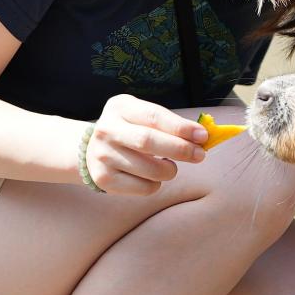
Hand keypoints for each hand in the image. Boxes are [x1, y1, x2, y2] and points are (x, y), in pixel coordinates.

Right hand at [81, 95, 207, 194]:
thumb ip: (169, 123)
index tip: (203, 136)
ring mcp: (103, 156)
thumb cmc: (130, 130)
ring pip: (150, 170)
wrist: (91, 150)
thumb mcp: (142, 117)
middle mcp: (107, 130)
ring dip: (170, 170)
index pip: (154, 116)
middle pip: (148, 141)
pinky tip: (150, 175)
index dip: (180, 127)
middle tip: (200, 155)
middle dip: (180, 149)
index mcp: (120, 108)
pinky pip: (144, 187)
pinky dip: (156, 184)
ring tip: (170, 166)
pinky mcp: (104, 179)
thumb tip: (202, 137)